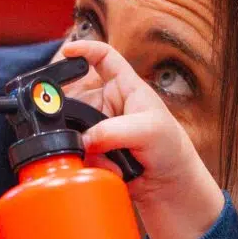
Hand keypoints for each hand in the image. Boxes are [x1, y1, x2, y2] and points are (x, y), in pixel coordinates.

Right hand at [59, 40, 225, 238]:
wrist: (170, 189)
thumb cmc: (171, 150)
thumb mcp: (150, 130)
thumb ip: (115, 130)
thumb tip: (87, 139)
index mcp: (126, 87)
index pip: (103, 57)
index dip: (84, 49)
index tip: (66, 52)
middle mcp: (110, 105)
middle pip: (77, 96)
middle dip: (76, 114)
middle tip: (83, 130)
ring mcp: (101, 129)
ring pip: (74, 128)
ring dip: (87, 145)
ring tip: (112, 157)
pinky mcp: (95, 153)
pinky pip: (78, 153)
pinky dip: (90, 163)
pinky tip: (112, 170)